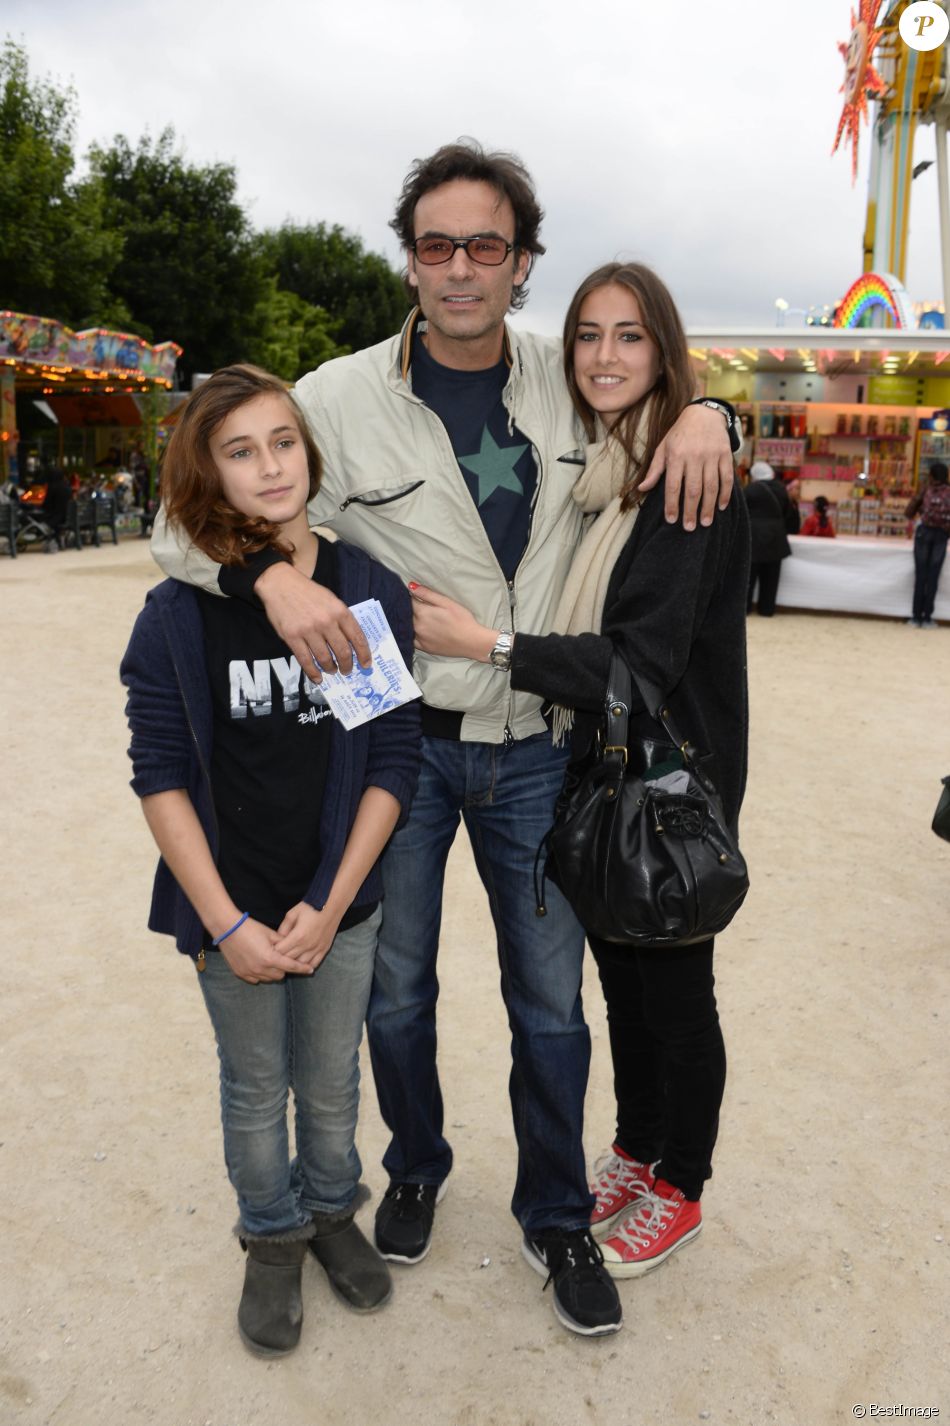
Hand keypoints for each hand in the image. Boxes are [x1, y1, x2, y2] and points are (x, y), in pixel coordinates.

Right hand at [219, 916, 311, 982]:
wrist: (227, 929)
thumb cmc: (250, 928)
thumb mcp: (270, 933)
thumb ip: (283, 943)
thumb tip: (293, 947)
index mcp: (270, 958)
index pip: (291, 966)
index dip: (302, 968)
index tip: (310, 970)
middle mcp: (260, 969)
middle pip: (280, 975)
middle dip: (284, 968)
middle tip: (283, 959)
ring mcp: (249, 973)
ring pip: (268, 978)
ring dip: (272, 972)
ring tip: (270, 960)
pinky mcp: (240, 973)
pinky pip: (255, 979)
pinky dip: (260, 974)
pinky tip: (259, 964)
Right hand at [255, 561, 370, 679]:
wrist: (280, 583)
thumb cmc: (308, 592)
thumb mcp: (331, 599)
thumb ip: (341, 618)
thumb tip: (351, 642)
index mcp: (339, 611)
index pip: (357, 637)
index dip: (363, 654)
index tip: (366, 664)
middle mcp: (326, 621)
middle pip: (343, 651)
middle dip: (347, 665)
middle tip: (347, 671)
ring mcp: (308, 630)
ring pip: (325, 658)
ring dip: (331, 668)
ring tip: (332, 670)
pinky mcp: (292, 637)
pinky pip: (305, 660)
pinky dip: (313, 672)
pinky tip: (317, 677)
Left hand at [273, 901, 342, 969]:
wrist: (331, 905)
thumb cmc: (311, 907)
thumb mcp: (292, 914)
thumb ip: (283, 928)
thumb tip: (278, 939)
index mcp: (297, 936)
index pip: (280, 951)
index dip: (273, 950)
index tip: (271, 948)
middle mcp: (307, 945)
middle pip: (289, 959)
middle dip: (281, 958)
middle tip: (277, 955)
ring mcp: (317, 949)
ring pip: (301, 964)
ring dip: (294, 963)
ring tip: (289, 959)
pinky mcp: (324, 949)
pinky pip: (314, 964)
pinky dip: (307, 966)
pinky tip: (302, 963)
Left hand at [409, 583, 497, 660]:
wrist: (472, 642)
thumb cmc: (462, 620)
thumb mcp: (446, 602)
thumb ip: (427, 594)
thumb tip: (410, 586)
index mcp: (422, 612)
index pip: (408, 601)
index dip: (410, 596)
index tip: (413, 595)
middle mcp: (417, 626)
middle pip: (406, 613)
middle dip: (409, 608)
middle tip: (417, 606)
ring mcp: (419, 638)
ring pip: (406, 626)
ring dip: (408, 620)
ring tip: (419, 618)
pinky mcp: (423, 647)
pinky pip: (410, 639)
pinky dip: (410, 633)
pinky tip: (417, 630)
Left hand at [640, 403, 733, 529]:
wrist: (705, 414)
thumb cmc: (680, 434)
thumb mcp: (663, 448)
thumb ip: (654, 470)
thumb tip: (642, 489)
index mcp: (676, 456)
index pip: (673, 486)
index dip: (672, 504)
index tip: (672, 520)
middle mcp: (694, 456)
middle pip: (693, 489)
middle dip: (691, 511)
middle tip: (689, 528)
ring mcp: (712, 455)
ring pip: (711, 486)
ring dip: (708, 507)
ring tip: (705, 523)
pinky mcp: (725, 454)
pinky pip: (727, 477)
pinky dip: (725, 493)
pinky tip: (721, 506)